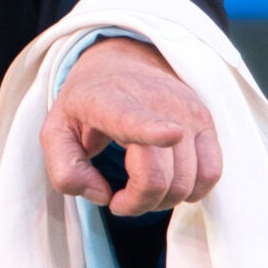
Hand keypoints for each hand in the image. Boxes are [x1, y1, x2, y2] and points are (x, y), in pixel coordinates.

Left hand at [41, 39, 220, 216]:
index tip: (173, 135)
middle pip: (159, 177)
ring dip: (162, 200)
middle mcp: (155, 101)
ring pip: (187, 182)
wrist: (121, 64)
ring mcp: (186, 109)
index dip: (154, 130)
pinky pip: (212, 174)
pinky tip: (169, 181)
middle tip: (119, 197)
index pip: (134, 119)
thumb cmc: (87, 104)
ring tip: (141, 186)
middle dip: (137, 203)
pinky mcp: (206, 119)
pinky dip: (191, 190)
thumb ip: (65, 170)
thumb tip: (103, 195)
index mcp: (109, 101)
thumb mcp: (55, 132)